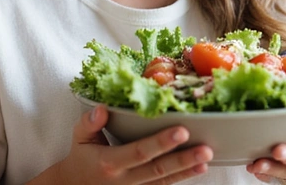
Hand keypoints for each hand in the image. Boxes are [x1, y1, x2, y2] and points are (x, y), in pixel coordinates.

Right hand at [33, 105, 212, 183]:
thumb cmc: (81, 157)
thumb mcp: (79, 138)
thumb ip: (89, 123)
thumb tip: (102, 108)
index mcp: (110, 163)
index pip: (139, 152)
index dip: (161, 143)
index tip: (182, 131)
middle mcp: (125, 180)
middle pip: (158, 169)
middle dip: (183, 160)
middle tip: (206, 149)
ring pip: (164, 180)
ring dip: (187, 170)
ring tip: (207, 159)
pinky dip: (181, 178)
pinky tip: (199, 168)